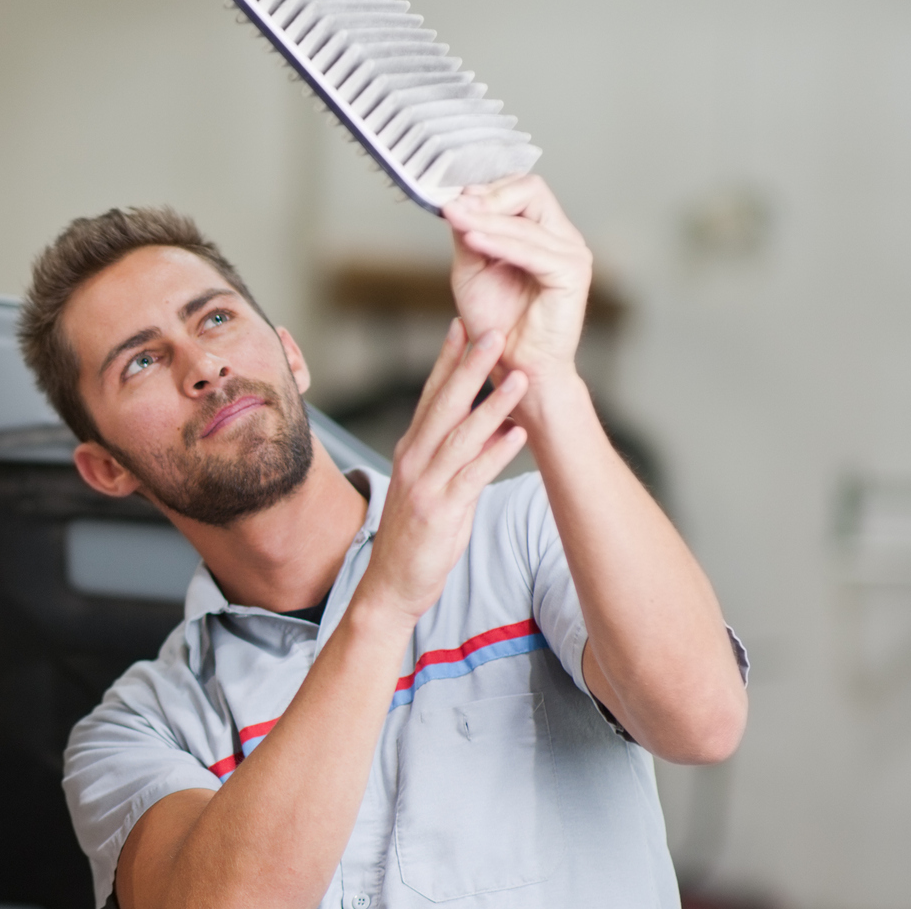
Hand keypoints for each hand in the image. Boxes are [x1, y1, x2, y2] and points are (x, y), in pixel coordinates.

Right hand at [355, 321, 530, 622]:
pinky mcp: (440, 512)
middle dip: (469, 366)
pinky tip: (516, 435)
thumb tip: (489, 423)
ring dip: (493, 404)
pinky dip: (494, 454)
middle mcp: (414, 460)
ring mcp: (425, 485)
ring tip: (519, 378)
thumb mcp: (430, 485)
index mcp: (411, 449)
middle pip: (444, 404)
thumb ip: (454, 453)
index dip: (447, 359)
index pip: (429, 395)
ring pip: (461, 435)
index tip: (463, 325)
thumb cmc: (415, 536)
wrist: (391, 585)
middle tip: (492, 332)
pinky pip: (472, 477)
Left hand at [442, 174, 592, 385]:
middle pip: (532, 190)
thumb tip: (460, 201)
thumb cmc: (496, 323)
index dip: (486, 189)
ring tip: (454, 218)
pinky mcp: (572, 274)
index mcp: (543, 232)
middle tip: (454, 206)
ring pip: (526, 220)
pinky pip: (532, 250)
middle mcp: (562, 238)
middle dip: (488, 197)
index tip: (452, 198)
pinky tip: (472, 239)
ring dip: (484, 218)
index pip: (521, 188)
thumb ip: (469, 234)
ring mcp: (572, 253)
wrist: (514, 366)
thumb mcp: (472, 269)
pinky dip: (499, 242)